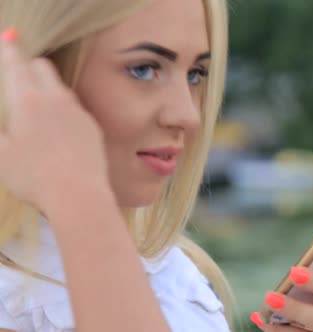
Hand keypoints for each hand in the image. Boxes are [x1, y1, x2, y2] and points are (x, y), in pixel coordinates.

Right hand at [0, 28, 109, 214]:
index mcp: (29, 101)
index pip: (19, 65)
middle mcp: (57, 100)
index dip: (10, 52)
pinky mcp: (93, 127)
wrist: (79, 195)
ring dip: (48, 91)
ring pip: (61, 89)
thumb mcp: (1, 155)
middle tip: (20, 78)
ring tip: (39, 112)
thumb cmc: (34, 177)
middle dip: (31, 67)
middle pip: (44, 67)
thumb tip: (3, 125)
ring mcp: (79, 112)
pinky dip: (64, 112)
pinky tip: (60, 132)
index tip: (8, 42)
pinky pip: (76, 110)